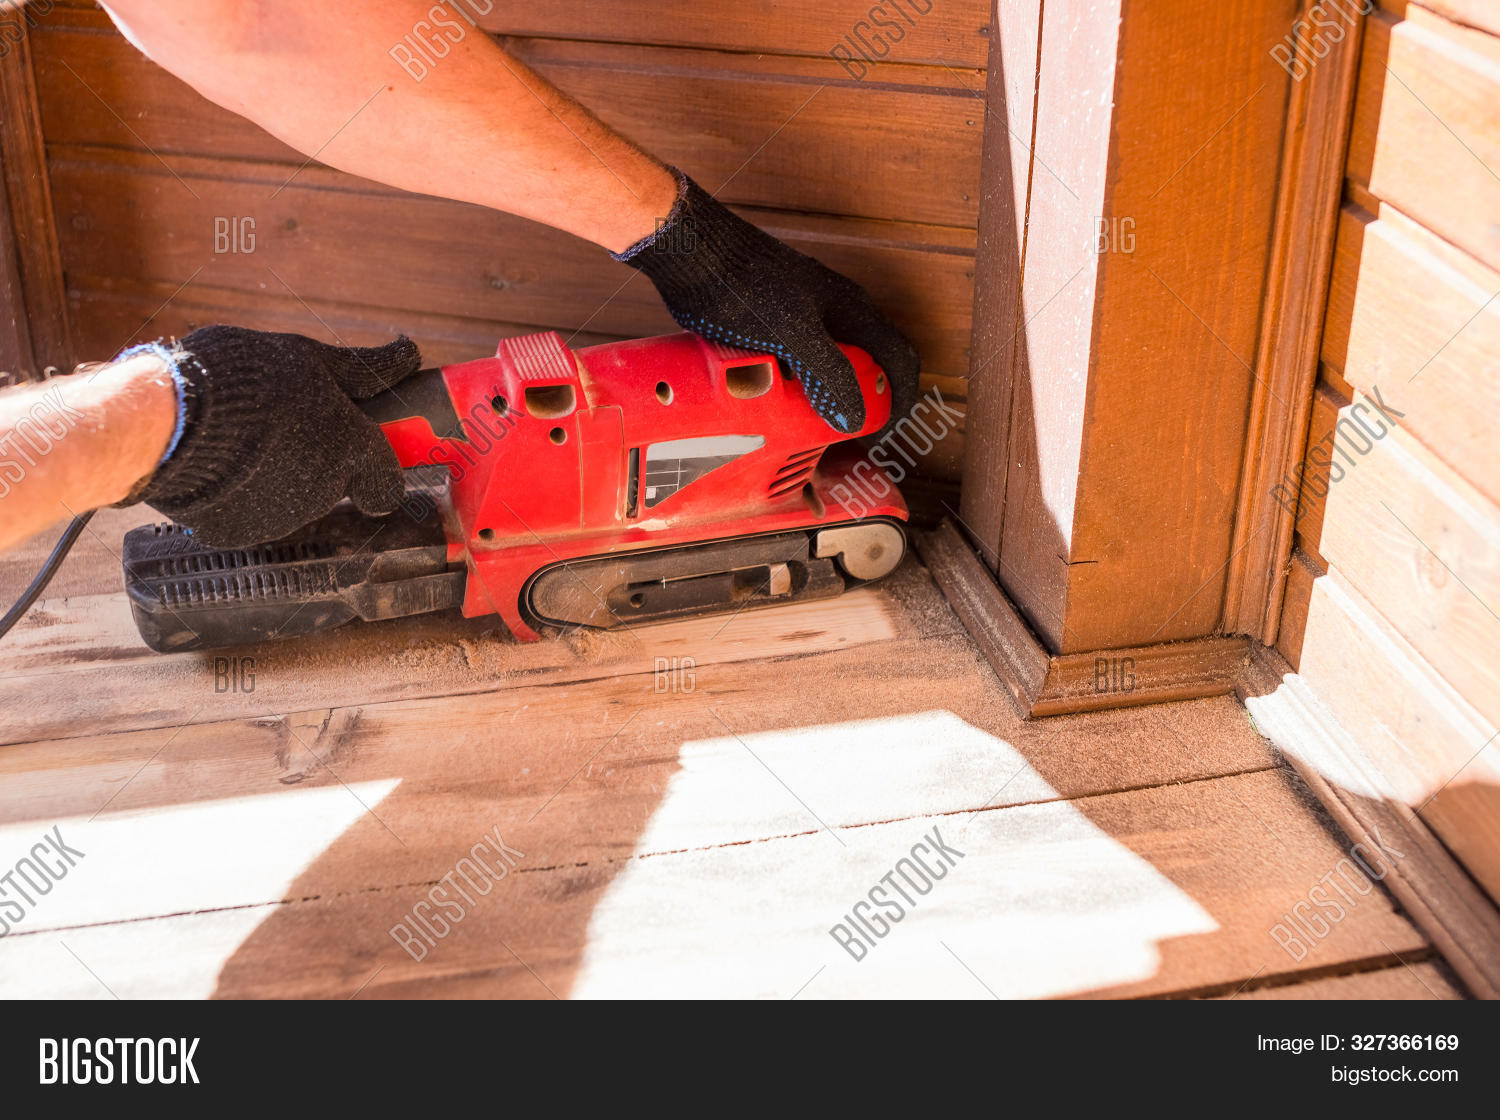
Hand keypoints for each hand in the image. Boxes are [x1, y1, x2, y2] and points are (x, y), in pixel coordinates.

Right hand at [134, 326, 421, 546]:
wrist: (167, 420)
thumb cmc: (241, 379)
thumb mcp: (309, 357)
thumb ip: (364, 368)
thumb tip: (408, 352)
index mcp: (351, 449)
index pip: (385, 480)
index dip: (371, 462)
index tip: (353, 444)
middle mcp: (325, 492)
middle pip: (332, 483)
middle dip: (312, 457)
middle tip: (277, 421)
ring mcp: (283, 518)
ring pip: (289, 500)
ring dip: (274, 474)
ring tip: (239, 436)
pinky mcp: (240, 534)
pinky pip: (248, 515)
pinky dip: (238, 493)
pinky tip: (218, 461)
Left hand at [614, 171, 919, 434]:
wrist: (693, 253)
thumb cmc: (743, 284)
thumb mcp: (794, 334)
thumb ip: (830, 375)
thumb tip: (855, 418)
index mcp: (852, 310)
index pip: (898, 357)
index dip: (899, 397)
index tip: (884, 429)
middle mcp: (835, 310)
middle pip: (867, 362)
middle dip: (862, 400)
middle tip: (843, 433)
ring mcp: (804, 313)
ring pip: (831, 362)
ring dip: (826, 394)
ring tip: (808, 423)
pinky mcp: (774, 319)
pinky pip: (797, 360)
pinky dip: (795, 384)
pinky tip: (774, 398)